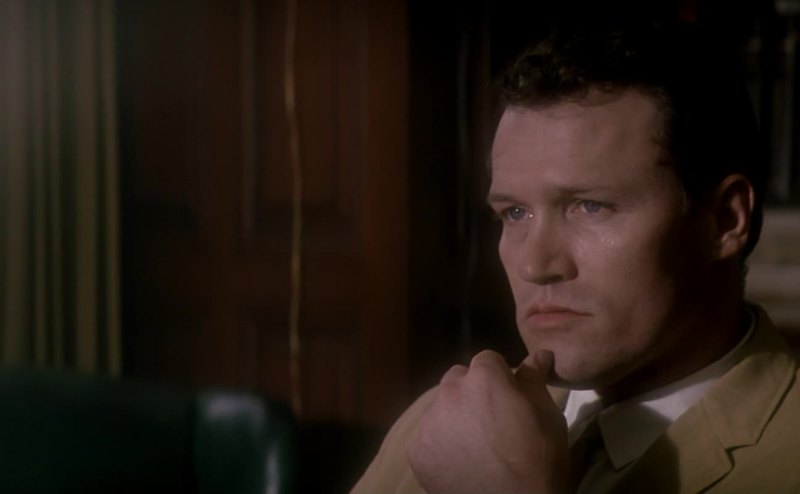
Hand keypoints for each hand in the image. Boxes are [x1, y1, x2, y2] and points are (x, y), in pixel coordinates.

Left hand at [407, 349, 568, 493]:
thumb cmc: (538, 461)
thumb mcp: (548, 417)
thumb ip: (534, 380)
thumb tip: (539, 354)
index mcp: (484, 379)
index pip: (487, 360)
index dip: (500, 378)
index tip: (510, 398)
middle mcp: (449, 392)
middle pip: (459, 379)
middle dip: (473, 391)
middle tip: (492, 420)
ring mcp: (429, 422)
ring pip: (441, 406)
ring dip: (455, 415)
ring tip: (475, 443)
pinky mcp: (416, 450)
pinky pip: (428, 434)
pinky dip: (441, 442)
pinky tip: (460, 460)